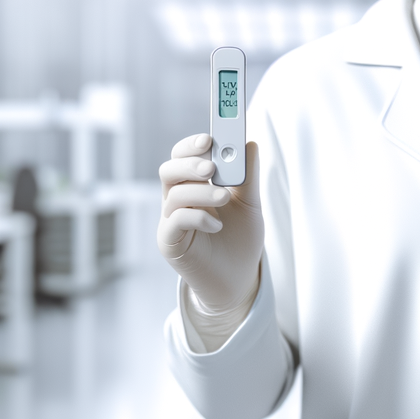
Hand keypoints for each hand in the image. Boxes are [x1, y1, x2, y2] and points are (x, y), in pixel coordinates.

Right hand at [157, 134, 262, 311]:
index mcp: (194, 185)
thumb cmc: (241, 240)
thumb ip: (248, 176)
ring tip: (224, 198)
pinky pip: (174, 220)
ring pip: (173, 193)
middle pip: (169, 170)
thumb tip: (249, 143)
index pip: (183, 156)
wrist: (238, 280)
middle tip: (211, 167)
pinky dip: (197, 217)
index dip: (191, 145)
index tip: (209, 138)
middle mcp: (177, 199)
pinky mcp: (169, 242)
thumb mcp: (250, 204)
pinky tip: (216, 226)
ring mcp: (171, 220)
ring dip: (200, 191)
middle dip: (189, 164)